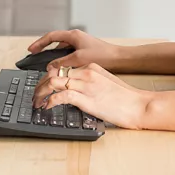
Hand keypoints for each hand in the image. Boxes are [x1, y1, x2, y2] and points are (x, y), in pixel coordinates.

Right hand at [27, 29, 123, 71]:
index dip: (39, 43)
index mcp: (73, 35)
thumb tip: (50, 67)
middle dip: (44, 49)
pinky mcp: (83, 51)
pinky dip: (61, 60)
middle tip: (34, 55)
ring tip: (45, 64)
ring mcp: (79, 44)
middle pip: (54, 42)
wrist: (118, 58)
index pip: (51, 36)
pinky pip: (68, 54)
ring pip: (61, 49)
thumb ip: (62, 62)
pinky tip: (60, 68)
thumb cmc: (102, 55)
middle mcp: (75, 38)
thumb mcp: (79, 59)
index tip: (31, 50)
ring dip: (53, 56)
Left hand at [32, 63, 150, 129]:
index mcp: (91, 67)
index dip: (49, 77)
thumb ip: (91, 83)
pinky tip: (46, 106)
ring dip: (40, 92)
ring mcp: (86, 85)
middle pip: (54, 73)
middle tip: (35, 95)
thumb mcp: (107, 83)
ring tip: (36, 102)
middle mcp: (86, 72)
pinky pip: (60, 95)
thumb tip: (77, 90)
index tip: (43, 86)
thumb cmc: (127, 98)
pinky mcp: (86, 98)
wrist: (139, 105)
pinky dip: (49, 100)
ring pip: (53, 82)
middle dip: (40, 84)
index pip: (63, 68)